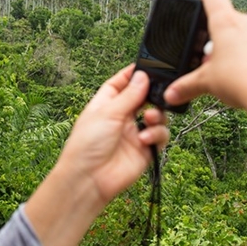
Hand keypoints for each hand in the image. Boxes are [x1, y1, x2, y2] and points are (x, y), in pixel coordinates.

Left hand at [23, 65, 167, 245]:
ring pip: (156, 116)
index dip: (133, 75)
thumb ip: (129, 95)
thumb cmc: (87, 145)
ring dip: (156, 115)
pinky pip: (160, 136)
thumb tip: (142, 75)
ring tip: (148, 119)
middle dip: (152, 95)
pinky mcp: (145, 150)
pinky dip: (156, 134)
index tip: (148, 66)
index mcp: (106, 104)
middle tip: (158, 93)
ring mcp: (133, 133)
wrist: (89, 179)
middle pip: (143, 98)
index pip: (121, 83)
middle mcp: (121, 117)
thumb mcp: (107, 113)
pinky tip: (145, 139)